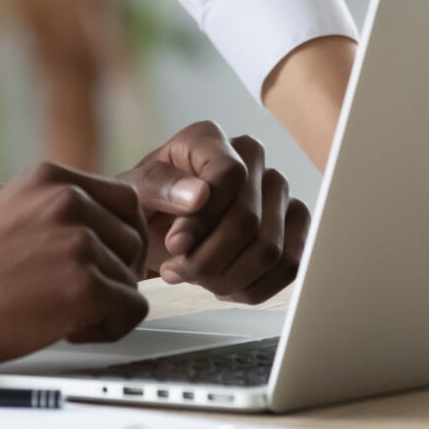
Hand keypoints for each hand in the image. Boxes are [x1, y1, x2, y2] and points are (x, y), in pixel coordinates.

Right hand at [0, 162, 150, 369]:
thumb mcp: (7, 209)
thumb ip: (51, 207)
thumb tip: (92, 220)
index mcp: (51, 178)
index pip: (124, 200)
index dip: (118, 238)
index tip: (103, 261)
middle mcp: (69, 201)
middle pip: (133, 240)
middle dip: (115, 272)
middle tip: (80, 294)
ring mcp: (79, 242)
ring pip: (132, 278)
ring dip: (107, 302)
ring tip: (63, 313)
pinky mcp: (86, 285)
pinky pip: (132, 309)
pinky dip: (110, 327)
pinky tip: (71, 330)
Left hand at [120, 122, 307, 304]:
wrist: (159, 229)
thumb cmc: (148, 205)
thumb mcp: (134, 193)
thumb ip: (157, 185)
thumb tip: (199, 194)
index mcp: (209, 139)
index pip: (229, 175)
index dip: (203, 219)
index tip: (175, 245)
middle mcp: (251, 157)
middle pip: (249, 220)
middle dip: (209, 259)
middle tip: (177, 270)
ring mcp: (277, 191)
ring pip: (270, 250)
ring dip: (228, 278)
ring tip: (196, 278)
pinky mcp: (294, 224)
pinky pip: (290, 266)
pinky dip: (253, 288)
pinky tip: (223, 286)